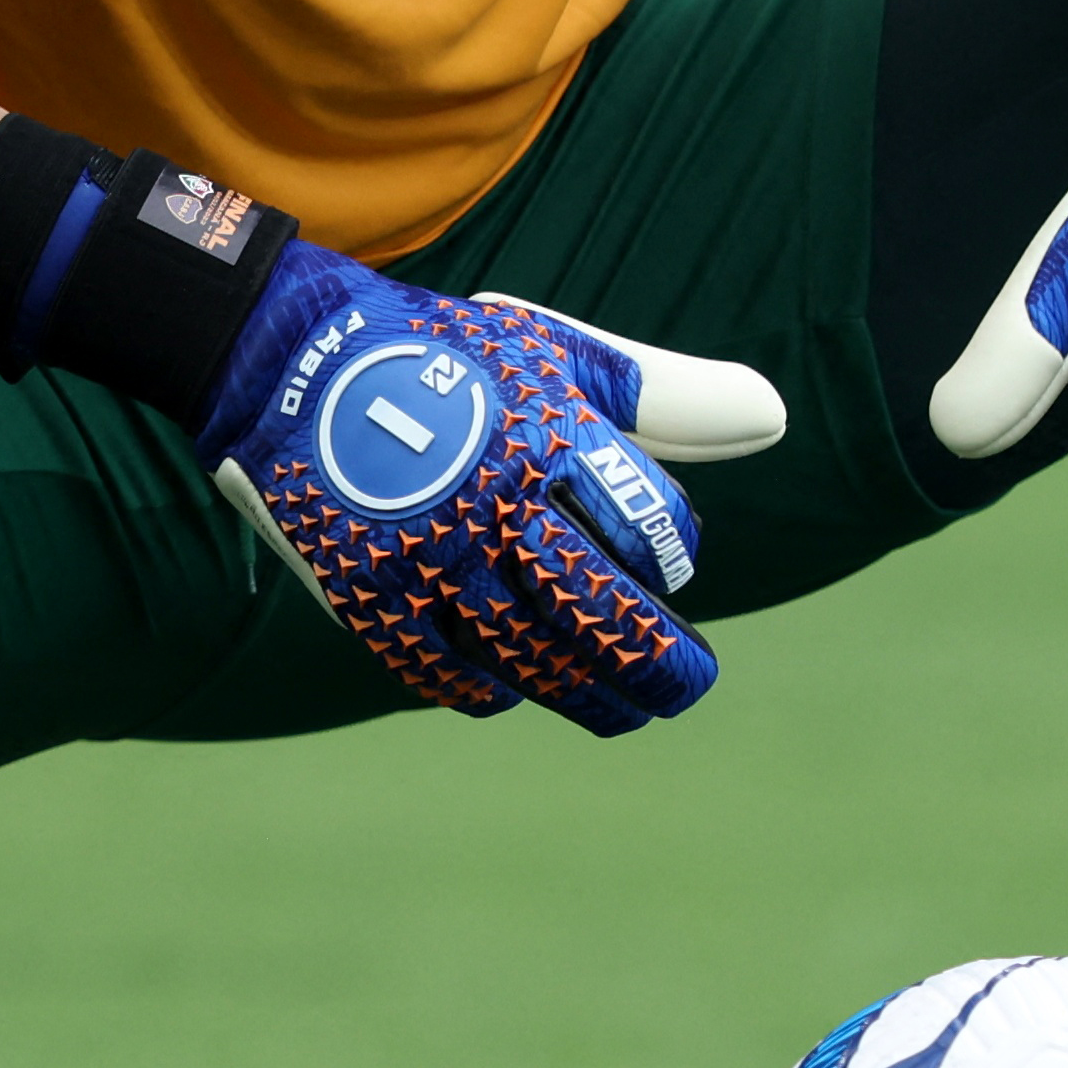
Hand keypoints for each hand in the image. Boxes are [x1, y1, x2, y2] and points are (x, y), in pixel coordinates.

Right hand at [195, 245, 786, 733]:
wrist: (292, 358)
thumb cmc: (446, 353)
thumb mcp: (557, 353)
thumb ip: (662, 396)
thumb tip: (775, 416)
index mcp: (550, 436)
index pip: (647, 523)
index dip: (673, 551)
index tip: (675, 567)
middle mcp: (494, 504)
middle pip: (599, 614)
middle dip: (657, 665)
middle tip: (688, 688)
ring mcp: (428, 556)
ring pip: (528, 655)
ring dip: (586, 695)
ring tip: (625, 715)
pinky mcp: (368, 592)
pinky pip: (439, 668)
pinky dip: (484, 690)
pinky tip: (511, 691)